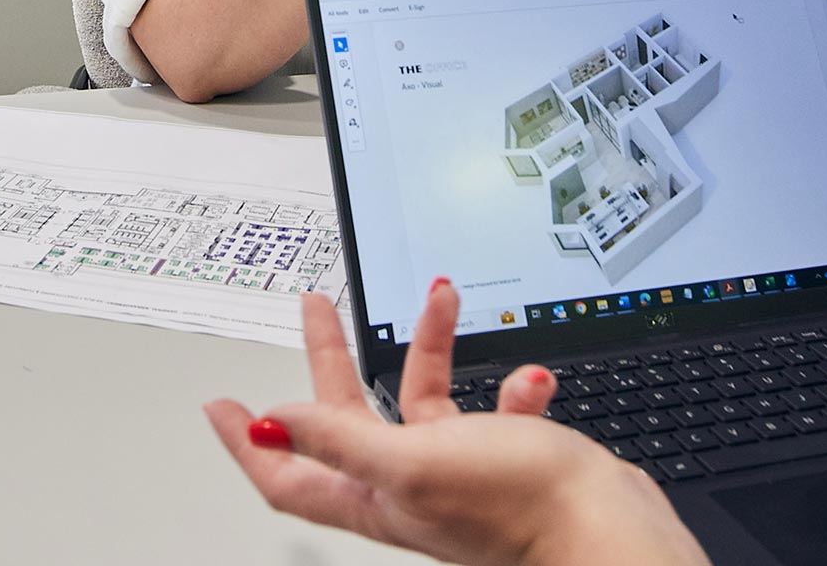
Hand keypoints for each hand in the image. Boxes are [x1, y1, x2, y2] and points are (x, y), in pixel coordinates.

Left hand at [206, 282, 708, 565]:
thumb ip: (341, 439)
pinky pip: (496, 412)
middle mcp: (410, 486)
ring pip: (425, 401)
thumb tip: (271, 422)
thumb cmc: (516, 506)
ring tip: (439, 298)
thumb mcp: (412, 460)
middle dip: (329, 357)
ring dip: (430, 348)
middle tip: (316, 306)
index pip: (287, 473)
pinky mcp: (507, 462)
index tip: (219, 404)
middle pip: (347, 419)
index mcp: (375, 494)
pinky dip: (507, 385)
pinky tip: (525, 375)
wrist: (607, 529)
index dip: (246, 440)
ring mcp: (458, 473)